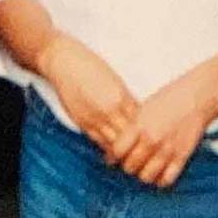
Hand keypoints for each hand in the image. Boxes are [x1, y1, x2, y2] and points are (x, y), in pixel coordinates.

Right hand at [37, 35, 138, 159]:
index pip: (141, 122)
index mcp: (121, 97)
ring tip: (131, 154)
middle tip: (146, 149)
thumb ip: (127, 99)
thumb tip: (139, 114)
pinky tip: (114, 150)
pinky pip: (100, 142)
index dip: (148, 130)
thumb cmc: (91, 66)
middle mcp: (109, 110)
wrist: (65, 63)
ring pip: (116, 144)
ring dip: (124, 149)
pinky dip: (108, 147)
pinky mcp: (83, 123)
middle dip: (139, 143)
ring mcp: (95, 119)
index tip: (152, 134)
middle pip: (131, 136)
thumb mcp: (116, 80)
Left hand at [119, 73, 212, 188]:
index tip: (114, 156)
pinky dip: (160, 179)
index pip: (117, 151)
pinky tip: (159, 171)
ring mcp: (167, 150)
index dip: (113, 155)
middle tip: (129, 161)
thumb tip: (117, 144)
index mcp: (140, 126)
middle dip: (127, 165)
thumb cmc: (169, 99)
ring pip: (146, 177)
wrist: (196, 98)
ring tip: (143, 167)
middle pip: (130, 166)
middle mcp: (152, 140)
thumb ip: (131, 128)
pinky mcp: (181, 157)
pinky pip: (166, 180)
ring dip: (142, 174)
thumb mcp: (143, 109)